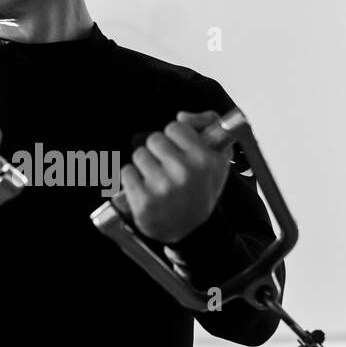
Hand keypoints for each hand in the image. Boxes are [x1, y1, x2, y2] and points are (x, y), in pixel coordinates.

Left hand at [119, 110, 233, 243]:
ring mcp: (163, 188)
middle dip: (158, 150)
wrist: (191, 230)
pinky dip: (132, 178)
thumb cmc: (201, 189)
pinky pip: (126, 172)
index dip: (175, 137)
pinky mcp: (143, 201)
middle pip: (154, 139)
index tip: (180, 150)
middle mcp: (185, 172)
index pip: (175, 127)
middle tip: (166, 166)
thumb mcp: (218, 156)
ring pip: (139, 154)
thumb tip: (182, 116)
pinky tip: (145, 188)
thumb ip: (207, 123)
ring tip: (157, 179)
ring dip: (145, 164)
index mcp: (205, 159)